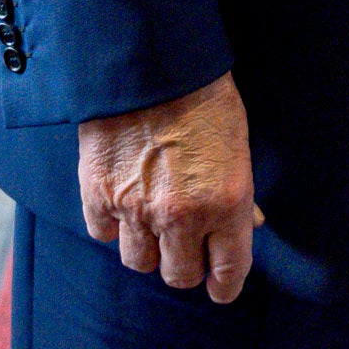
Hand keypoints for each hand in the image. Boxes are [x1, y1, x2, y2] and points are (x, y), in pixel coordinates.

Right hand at [79, 69, 260, 303]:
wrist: (150, 62)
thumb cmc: (204, 98)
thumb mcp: (237, 145)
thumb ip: (238, 194)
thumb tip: (250, 224)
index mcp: (226, 203)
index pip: (228, 271)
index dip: (224, 284)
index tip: (220, 286)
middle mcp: (182, 215)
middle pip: (180, 275)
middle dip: (186, 264)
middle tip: (186, 246)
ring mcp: (137, 209)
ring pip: (140, 262)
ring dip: (148, 247)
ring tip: (152, 220)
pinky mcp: (98, 195)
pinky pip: (104, 235)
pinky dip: (113, 225)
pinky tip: (123, 202)